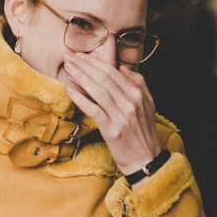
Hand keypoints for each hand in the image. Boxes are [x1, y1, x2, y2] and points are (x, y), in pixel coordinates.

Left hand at [63, 52, 160, 174]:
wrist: (146, 160)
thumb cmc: (144, 133)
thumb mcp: (148, 105)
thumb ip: (138, 84)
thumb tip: (123, 67)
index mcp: (137, 94)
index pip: (113, 72)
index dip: (95, 62)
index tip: (81, 56)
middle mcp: (130, 103)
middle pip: (103, 78)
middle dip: (84, 65)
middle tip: (69, 57)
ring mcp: (121, 116)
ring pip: (97, 91)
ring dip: (80, 77)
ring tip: (68, 68)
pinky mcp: (111, 130)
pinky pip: (93, 110)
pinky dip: (81, 99)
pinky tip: (70, 90)